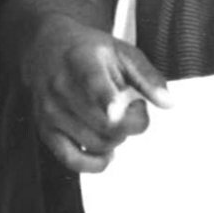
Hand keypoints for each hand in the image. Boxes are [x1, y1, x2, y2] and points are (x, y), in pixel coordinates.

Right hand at [22, 13, 170, 171]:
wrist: (46, 48)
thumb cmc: (89, 51)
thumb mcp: (122, 52)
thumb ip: (147, 76)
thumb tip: (168, 103)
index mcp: (82, 61)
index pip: (93, 83)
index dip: (106, 99)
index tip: (116, 111)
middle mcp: (61, 87)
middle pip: (105, 123)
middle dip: (131, 123)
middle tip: (133, 109)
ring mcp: (50, 111)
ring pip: (95, 143)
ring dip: (116, 139)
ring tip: (115, 120)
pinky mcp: (45, 130)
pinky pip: (71, 160)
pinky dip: (94, 164)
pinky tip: (106, 153)